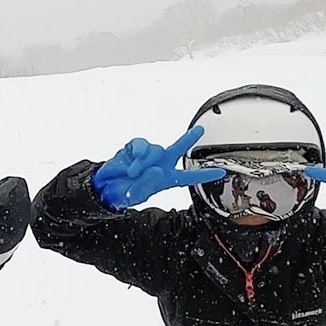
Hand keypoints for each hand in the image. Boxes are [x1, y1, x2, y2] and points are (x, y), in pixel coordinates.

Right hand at [92, 126, 226, 210]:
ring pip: (156, 150)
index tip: (220, 172)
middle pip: (177, 149)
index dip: (204, 175)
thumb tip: (157, 169)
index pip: (188, 177)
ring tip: (133, 172)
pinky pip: (141, 145)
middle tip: (198, 131)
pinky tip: (131, 162)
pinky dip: (137, 154)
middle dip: (188, 139)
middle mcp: (159, 165)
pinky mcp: (134, 148)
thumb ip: (147, 184)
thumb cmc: (123, 193)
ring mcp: (147, 155)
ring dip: (145, 161)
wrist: (104, 187)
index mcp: (166, 180)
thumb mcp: (136, 195)